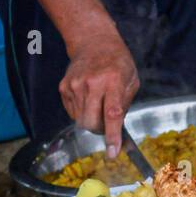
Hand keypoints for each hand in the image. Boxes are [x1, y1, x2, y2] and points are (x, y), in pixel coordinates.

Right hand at [60, 30, 138, 157]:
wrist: (93, 43)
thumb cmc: (118, 62)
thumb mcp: (132, 80)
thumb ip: (125, 104)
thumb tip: (118, 127)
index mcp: (113, 82)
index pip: (112, 114)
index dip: (112, 136)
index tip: (113, 153)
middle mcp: (91, 84)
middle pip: (91, 123)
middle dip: (100, 131)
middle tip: (108, 125)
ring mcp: (74, 86)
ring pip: (80, 121)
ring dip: (92, 122)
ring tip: (99, 106)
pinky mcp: (64, 88)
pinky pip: (72, 113)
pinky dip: (82, 113)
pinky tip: (89, 99)